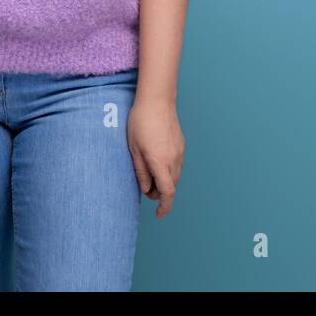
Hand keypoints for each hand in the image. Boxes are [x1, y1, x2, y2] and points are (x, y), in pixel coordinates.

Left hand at [127, 97, 184, 218]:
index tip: (159, 214)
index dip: (164, 207)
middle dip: (160, 193)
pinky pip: (177, 165)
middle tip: (146, 187)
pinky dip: (169, 171)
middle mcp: (174, 160)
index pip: (167, 193)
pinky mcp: (182, 145)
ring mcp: (180, 152)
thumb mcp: (134, 149)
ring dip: (165, 181)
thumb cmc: (141, 122)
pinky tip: (157, 161)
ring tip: (150, 172)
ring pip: (176, 176)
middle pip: (172, 187)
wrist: (157, 100)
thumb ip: (140, 171)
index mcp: (160, 162)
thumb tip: (146, 189)